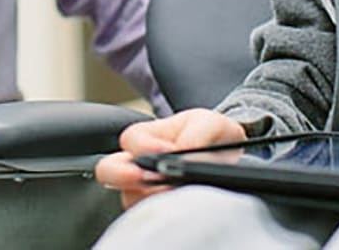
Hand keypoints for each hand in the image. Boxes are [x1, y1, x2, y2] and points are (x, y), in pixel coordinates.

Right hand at [95, 108, 246, 208]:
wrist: (230, 162)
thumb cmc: (212, 138)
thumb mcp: (209, 123)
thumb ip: (197, 133)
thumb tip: (184, 152)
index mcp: (147, 137)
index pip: (130, 140)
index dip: (145, 145)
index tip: (166, 149)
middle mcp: (139, 165)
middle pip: (108, 170)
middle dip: (120, 174)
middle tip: (142, 177)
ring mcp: (146, 191)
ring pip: (130, 197)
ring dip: (150, 194)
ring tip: (174, 192)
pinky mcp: (159, 211)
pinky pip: (149, 214)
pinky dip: (163, 211)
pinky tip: (181, 205)